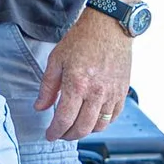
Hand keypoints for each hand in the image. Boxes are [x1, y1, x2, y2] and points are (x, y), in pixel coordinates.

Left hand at [38, 9, 132, 139]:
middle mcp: (97, 92)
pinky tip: (91, 120)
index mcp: (77, 84)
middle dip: (69, 135)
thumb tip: (40, 107)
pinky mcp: (123, 91)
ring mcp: (113, 93)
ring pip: (100, 125)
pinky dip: (102, 123)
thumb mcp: (56, 60)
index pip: (64, 119)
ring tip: (74, 128)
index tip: (49, 135)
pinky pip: (114, 116)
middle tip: (60, 134)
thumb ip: (47, 87)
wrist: (109, 27)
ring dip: (86, 131)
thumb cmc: (81, 40)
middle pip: (83, 127)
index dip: (55, 132)